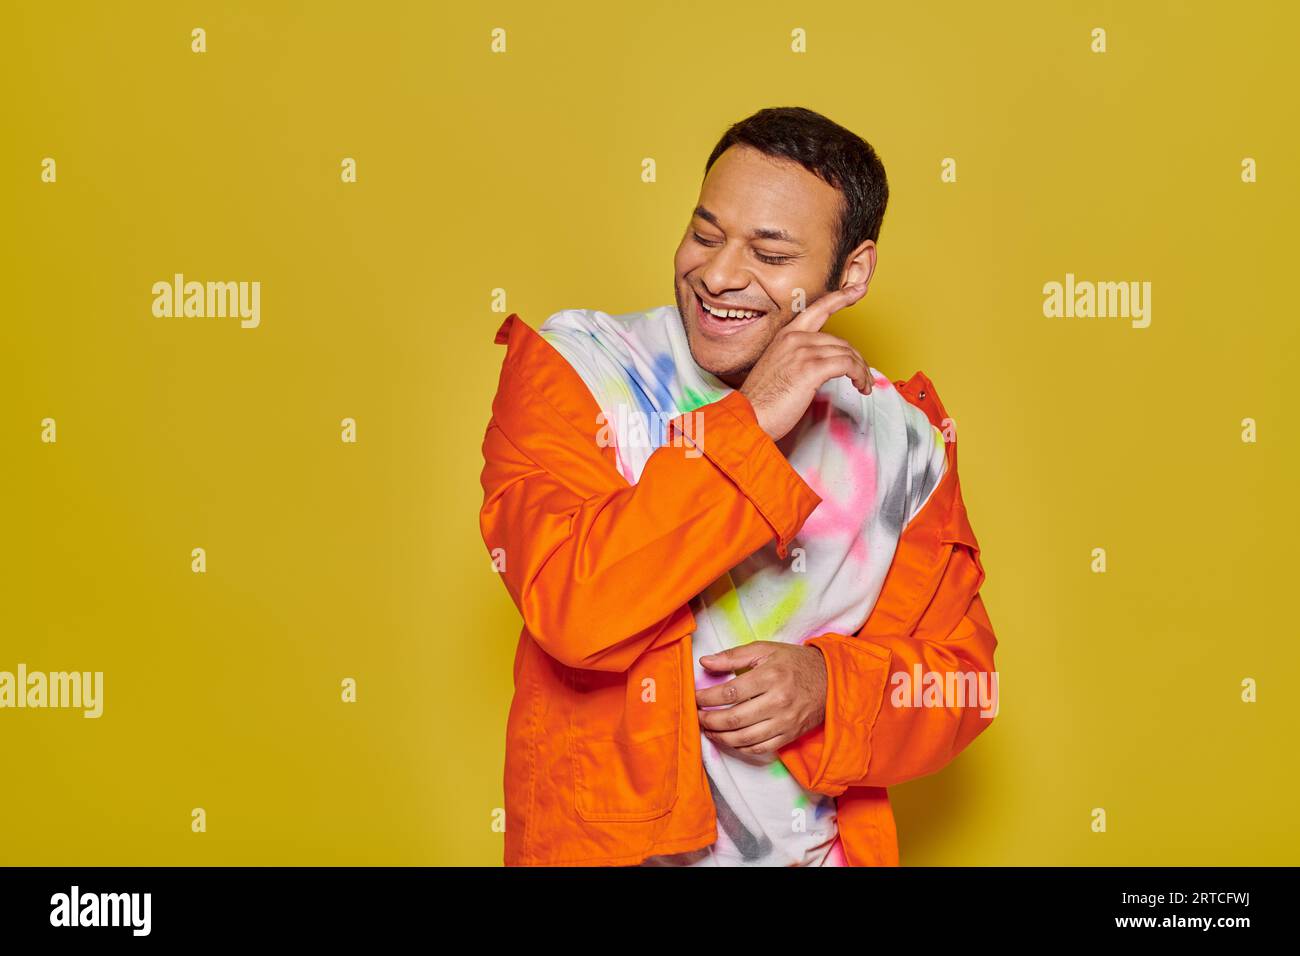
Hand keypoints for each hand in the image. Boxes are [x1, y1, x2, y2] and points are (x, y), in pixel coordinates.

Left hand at [694, 642, 826, 755]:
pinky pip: (760, 749)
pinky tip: (729, 738)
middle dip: (709, 720)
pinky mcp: (789, 735)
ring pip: (744, 738)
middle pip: (734, 718)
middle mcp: (778, 702)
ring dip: (720, 736)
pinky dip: (740, 747)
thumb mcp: (765, 650)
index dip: (707, 698)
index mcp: (770, 676)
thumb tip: (704, 661)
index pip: (730, 692)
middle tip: (697, 715)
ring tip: (708, 728)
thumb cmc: (794, 663)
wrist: (830, 680)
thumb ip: (733, 656)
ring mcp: (785, 722)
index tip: (695, 697)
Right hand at [739, 281, 872, 441]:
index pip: (818, 309)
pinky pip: (848, 364)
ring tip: (864, 386)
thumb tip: (821, 364)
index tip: (859, 289)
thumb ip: (797, 358)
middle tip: (863, 376)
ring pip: (847, 353)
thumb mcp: (778, 369)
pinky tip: (860, 385)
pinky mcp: (811, 368)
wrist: (749, 416)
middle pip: (840, 340)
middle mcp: (794, 338)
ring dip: (861, 371)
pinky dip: (859, 374)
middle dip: (857, 359)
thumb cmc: (762, 401)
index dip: (842, 297)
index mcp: (785, 336)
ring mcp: (802, 351)